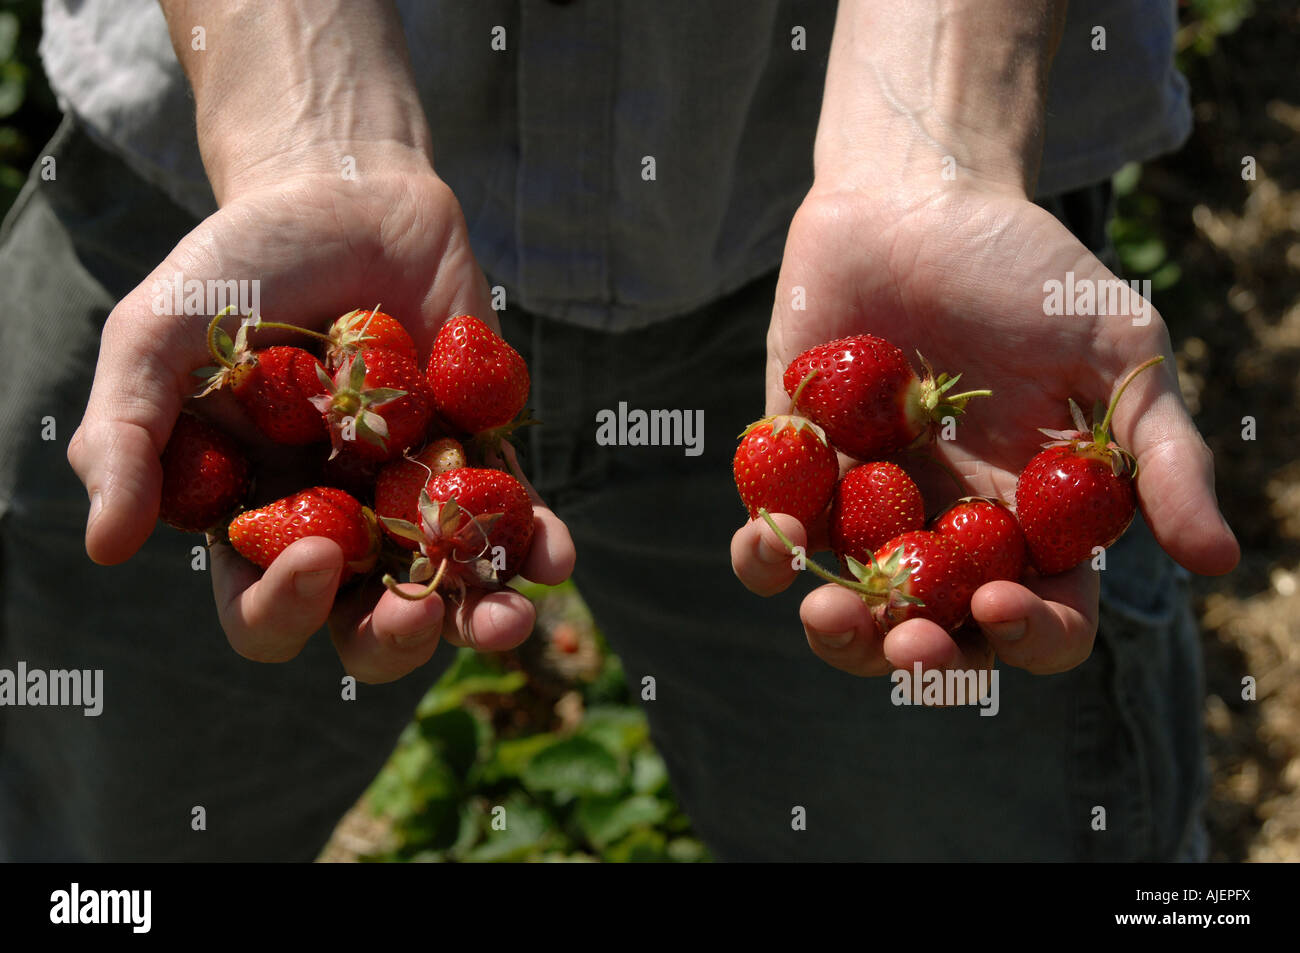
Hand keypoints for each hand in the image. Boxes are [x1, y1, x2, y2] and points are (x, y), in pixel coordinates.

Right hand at [68, 160, 574, 681]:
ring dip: (479, 617)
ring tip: (506, 618)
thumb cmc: (239, 269)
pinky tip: (555, 559)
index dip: (285, 608)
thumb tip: (106, 547)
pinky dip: (537, 544)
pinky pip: (515, 518)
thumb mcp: (156, 337)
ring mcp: (414, 496)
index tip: (316, 554)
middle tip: (413, 615)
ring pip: (450, 590)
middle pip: (364, 625)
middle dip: (392, 639)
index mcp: (257, 520)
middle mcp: (340, 524)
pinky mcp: (480, 456)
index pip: (263, 609)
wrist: (342, 196)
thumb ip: (126, 435)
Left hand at [732, 182, 1238, 677]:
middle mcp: (950, 530)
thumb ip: (1159, 450)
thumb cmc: (1027, 272)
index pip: (1042, 615)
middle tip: (905, 644)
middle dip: (921, 655)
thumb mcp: (1115, 347)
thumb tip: (1220, 560)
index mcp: (1033, 521)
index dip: (1028, 632)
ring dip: (838, 631)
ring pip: (852, 607)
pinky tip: (769, 543)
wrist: (916, 200)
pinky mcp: (796, 472)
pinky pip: (775, 536)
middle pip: (939, 633)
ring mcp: (869, 506)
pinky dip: (766, 555)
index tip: (1000, 599)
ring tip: (826, 612)